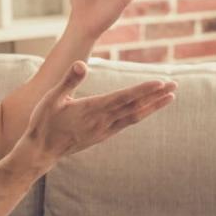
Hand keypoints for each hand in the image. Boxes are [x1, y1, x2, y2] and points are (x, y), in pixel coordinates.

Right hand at [18, 61, 176, 164]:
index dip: (143, 90)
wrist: (41, 152)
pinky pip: (127, 123)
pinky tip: (148, 109)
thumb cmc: (44, 122)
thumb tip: (81, 63)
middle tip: (175, 85)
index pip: (124, 97)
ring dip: (154, 106)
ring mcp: (104, 130)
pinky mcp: (102, 135)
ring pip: (135, 116)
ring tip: (170, 96)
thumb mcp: (52, 98)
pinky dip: (141, 114)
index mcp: (92, 109)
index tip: (161, 83)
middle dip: (156, 96)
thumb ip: (69, 80)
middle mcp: (102, 121)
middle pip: (136, 107)